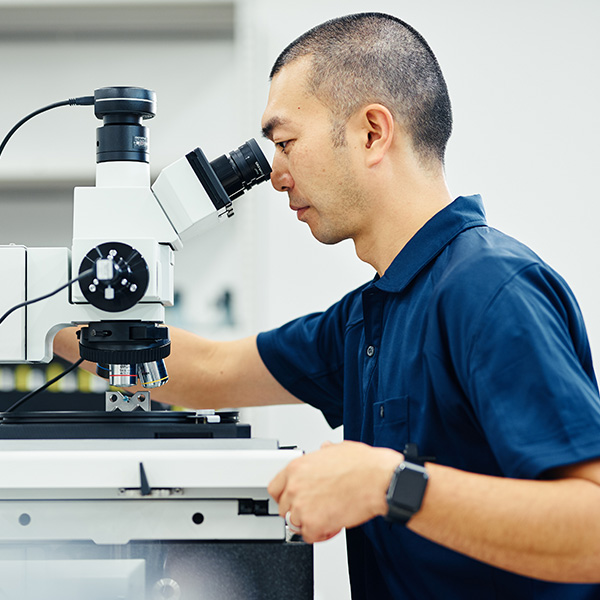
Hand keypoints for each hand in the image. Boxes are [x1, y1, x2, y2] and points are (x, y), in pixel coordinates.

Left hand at [268, 440, 401, 542]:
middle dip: (297, 510)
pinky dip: (319, 535)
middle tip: (313, 510)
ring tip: (325, 518)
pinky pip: (308, 536)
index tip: (290, 499)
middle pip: (283, 508)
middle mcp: (296, 486)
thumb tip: (325, 450)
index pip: (275, 487)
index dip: (284, 496)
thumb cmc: (363, 465)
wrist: (378, 480)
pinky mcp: (314, 523)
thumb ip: (325, 452)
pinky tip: (330, 526)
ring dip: (309, 523)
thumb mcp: (338, 449)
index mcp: (298, 467)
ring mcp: (302, 506)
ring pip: (295, 523)